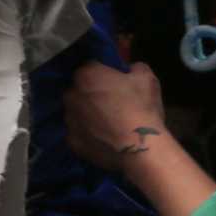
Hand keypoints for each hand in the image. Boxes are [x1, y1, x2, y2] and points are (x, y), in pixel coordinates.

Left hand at [66, 58, 169, 174]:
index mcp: (86, 75)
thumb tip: (130, 69)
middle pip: (80, 90)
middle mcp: (70, 95)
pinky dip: (87, 134)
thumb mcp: (146, 78)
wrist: (140, 148)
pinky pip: (78, 133)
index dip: (104, 74)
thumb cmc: (142, 108)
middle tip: (111, 103)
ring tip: (107, 124)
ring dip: (87, 114)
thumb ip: (134, 67)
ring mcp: (68, 119)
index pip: (91, 67)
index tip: (115, 82)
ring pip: (76, 111)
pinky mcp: (71, 141)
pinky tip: (102, 139)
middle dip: (92, 94)